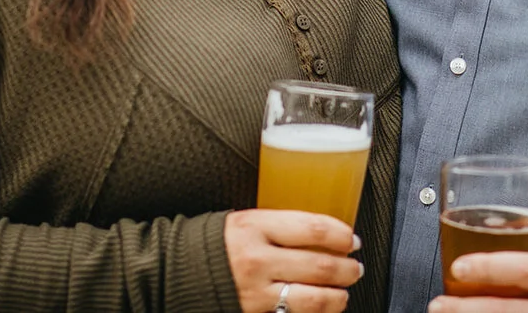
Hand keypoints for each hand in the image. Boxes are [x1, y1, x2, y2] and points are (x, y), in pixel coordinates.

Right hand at [224, 209, 364, 312]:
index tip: (351, 239)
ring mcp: (255, 292)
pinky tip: (321, 308)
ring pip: (314, 298)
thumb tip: (321, 232)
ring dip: (338, 296)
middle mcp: (257, 260)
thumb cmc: (213, 245)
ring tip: (344, 292)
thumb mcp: (243, 222)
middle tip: (355, 267)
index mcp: (255, 227)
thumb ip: (277, 226)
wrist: (172, 272)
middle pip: (320, 265)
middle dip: (347, 269)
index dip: (341, 235)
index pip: (313, 228)